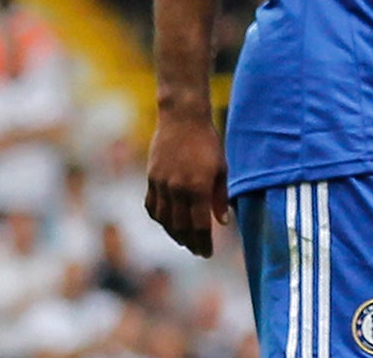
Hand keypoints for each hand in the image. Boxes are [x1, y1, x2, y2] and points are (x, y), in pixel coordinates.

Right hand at [145, 108, 228, 257]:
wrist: (182, 119)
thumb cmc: (208, 142)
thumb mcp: (221, 167)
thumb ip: (220, 196)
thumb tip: (222, 222)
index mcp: (197, 188)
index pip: (199, 226)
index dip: (203, 243)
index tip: (207, 253)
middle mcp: (177, 190)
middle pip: (180, 227)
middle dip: (189, 242)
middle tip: (197, 250)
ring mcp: (161, 185)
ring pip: (164, 220)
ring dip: (173, 233)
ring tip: (184, 240)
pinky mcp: (151, 179)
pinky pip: (152, 207)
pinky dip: (159, 218)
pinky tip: (167, 222)